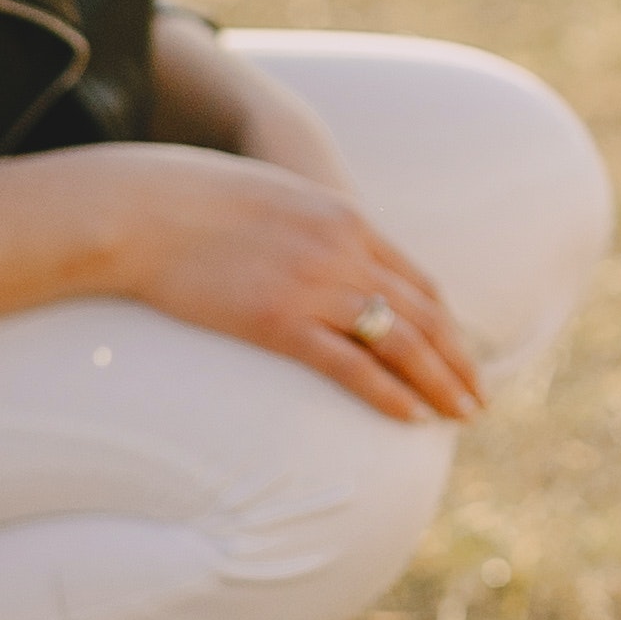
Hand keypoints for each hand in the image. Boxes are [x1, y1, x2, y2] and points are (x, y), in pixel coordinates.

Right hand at [95, 144, 482, 423]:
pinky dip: (388, 393)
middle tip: (477, 395)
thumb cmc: (194, 204)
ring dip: (439, 382)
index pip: (416, 279)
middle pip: (423, 313)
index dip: (445, 322)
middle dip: (457, 359)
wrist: (142, 207)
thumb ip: (309, 232)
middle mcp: (343, 251)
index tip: (460, 352)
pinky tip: (411, 417)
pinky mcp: (278, 322)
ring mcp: (314, 286)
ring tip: (460, 414)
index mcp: (345, 218)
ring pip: (401, 342)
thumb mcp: (275, 202)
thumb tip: (320, 262)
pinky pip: (350, 364)